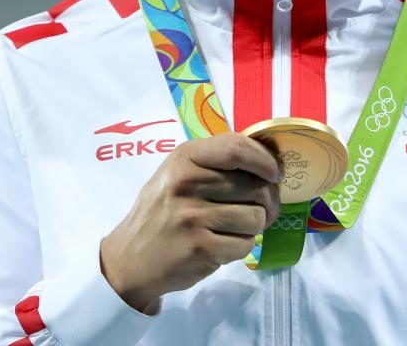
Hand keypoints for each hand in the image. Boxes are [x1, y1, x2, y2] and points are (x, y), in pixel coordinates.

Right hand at [100, 133, 281, 311]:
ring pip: (255, 217)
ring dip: (254, 226)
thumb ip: (217, 162)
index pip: (236, 148)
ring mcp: (193, 217)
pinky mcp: (200, 249)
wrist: (130, 258)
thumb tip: (270, 164)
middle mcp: (187, 183)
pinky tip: (223, 244)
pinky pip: (245, 245)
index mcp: (185, 157)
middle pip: (254, 185)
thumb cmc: (163, 209)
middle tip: (262, 208)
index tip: (275, 172)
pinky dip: (242, 247)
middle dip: (267, 200)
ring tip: (235, 228)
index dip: (265, 159)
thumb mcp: (179, 171)